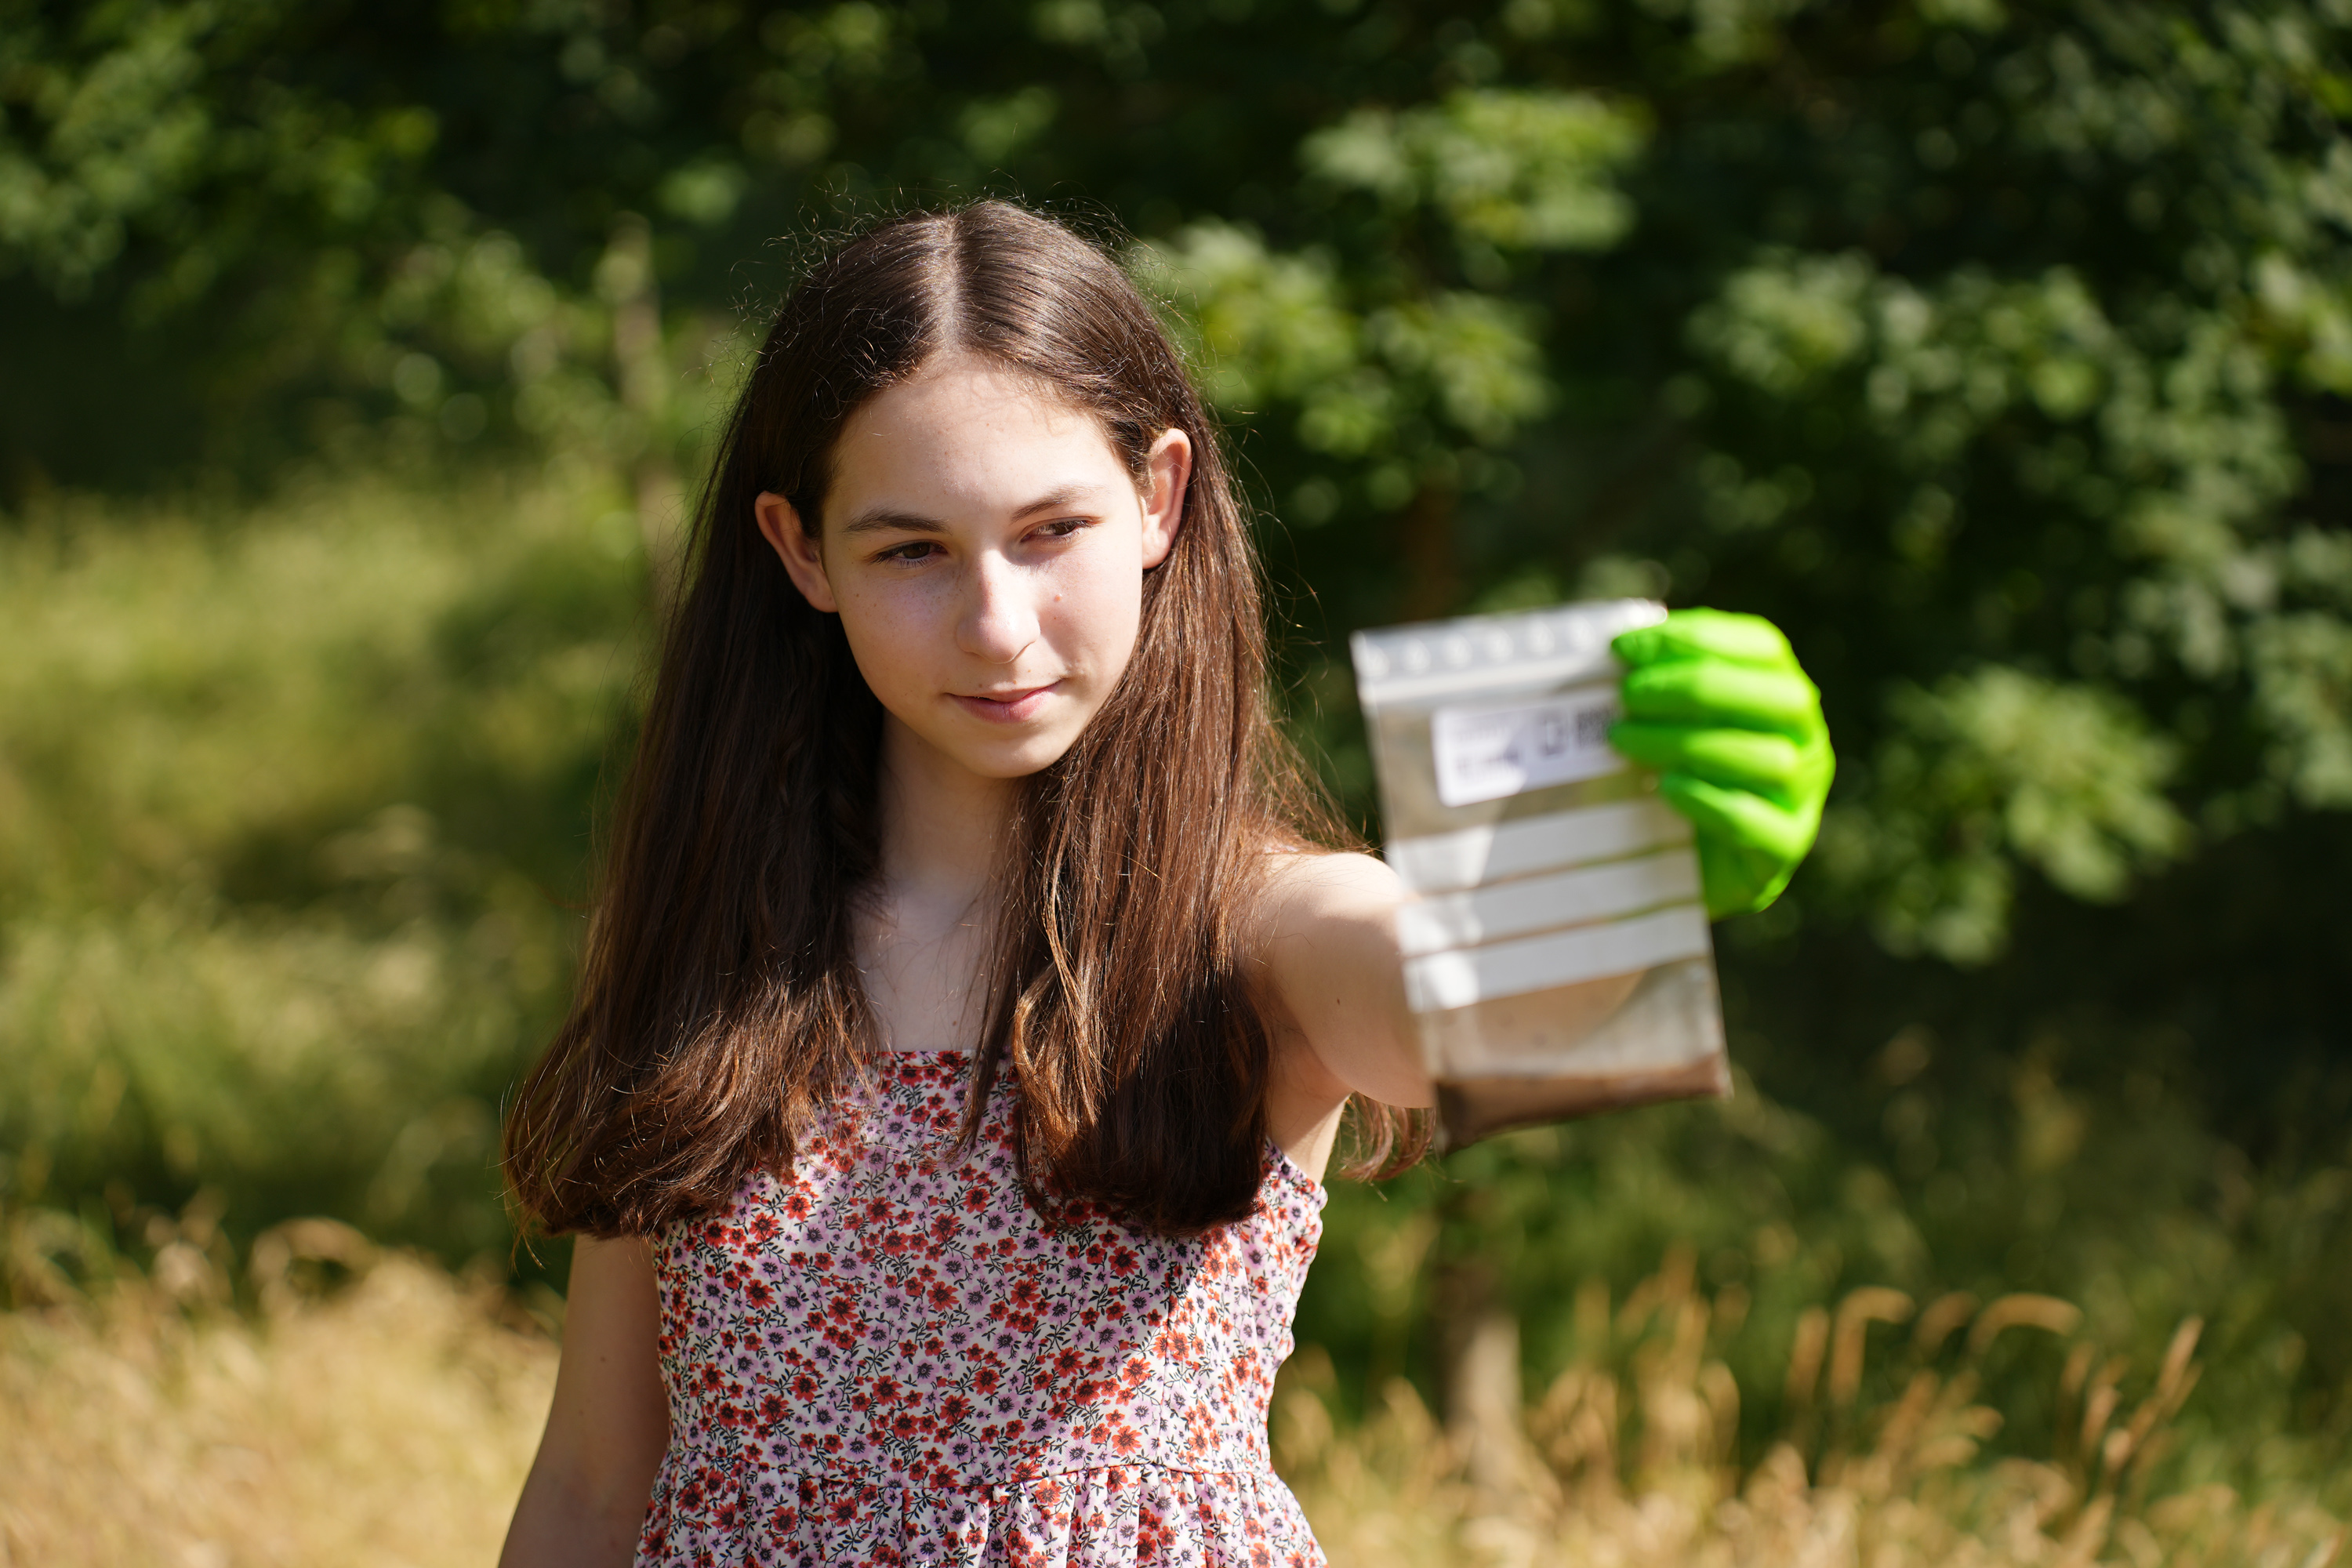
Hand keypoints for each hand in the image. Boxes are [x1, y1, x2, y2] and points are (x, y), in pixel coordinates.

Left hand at [1608, 608, 1833, 918]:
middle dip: (1694, 687)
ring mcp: (1802, 795)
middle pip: (1775, 697)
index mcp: (1783, 694)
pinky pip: (1755, 822)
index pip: (1763, 647)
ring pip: (1768, 759)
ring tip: (1625, 740)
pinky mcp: (1784, 846)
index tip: (1624, 647)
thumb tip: (1617, 648)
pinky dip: (1706, 800)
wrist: (1684, 865)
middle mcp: (1806, 739)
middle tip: (1627, 695)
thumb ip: (1660, 685)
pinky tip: (1664, 788)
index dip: (1695, 638)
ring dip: (1688, 743)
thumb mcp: (1669, 722)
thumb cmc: (1674, 777)